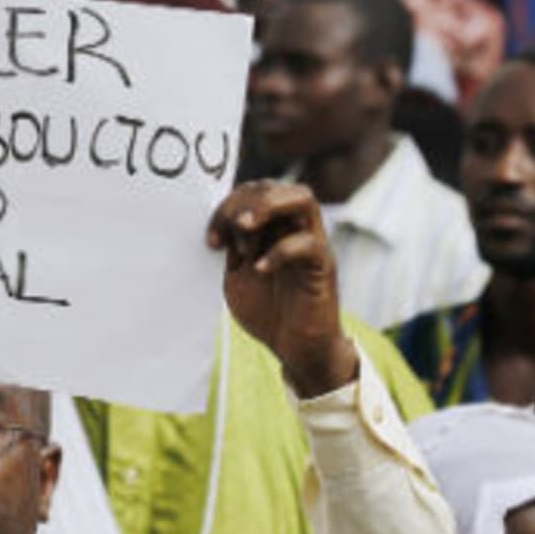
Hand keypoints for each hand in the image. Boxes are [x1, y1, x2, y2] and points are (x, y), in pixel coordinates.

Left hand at [209, 182, 357, 397]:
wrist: (294, 347)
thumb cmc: (267, 309)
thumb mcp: (236, 276)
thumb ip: (231, 249)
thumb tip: (217, 225)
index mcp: (271, 229)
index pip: (253, 192)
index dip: (227, 206)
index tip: (210, 241)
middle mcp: (293, 229)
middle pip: (277, 186)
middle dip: (245, 200)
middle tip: (230, 227)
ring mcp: (311, 245)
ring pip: (303, 199)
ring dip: (268, 207)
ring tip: (244, 227)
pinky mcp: (324, 267)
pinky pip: (309, 244)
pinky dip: (280, 251)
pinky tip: (259, 269)